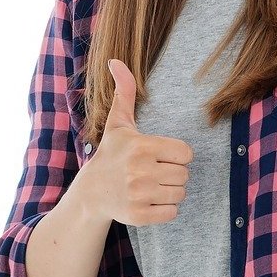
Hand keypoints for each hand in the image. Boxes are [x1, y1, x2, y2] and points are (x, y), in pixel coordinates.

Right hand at [78, 57, 194, 227]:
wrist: (91, 193)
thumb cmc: (111, 154)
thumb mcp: (118, 124)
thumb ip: (125, 92)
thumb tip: (115, 61)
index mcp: (141, 146)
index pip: (186, 153)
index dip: (176, 154)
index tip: (159, 155)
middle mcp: (140, 171)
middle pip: (185, 175)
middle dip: (173, 173)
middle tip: (152, 172)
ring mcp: (139, 196)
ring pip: (181, 194)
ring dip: (170, 191)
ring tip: (150, 185)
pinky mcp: (139, 216)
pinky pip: (172, 213)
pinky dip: (165, 209)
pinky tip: (148, 200)